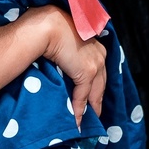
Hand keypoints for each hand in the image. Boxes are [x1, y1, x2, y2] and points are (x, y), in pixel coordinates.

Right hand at [36, 7, 105, 122]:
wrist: (47, 26)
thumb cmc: (50, 29)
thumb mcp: (64, 41)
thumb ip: (68, 52)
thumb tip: (62, 62)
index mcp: (96, 45)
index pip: (99, 71)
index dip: (95, 86)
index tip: (92, 97)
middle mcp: (100, 54)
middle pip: (101, 84)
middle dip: (97, 100)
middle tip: (93, 115)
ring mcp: (95, 63)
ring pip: (95, 93)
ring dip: (89, 109)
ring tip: (85, 122)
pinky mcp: (87, 72)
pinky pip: (83, 97)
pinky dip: (79, 110)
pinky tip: (76, 121)